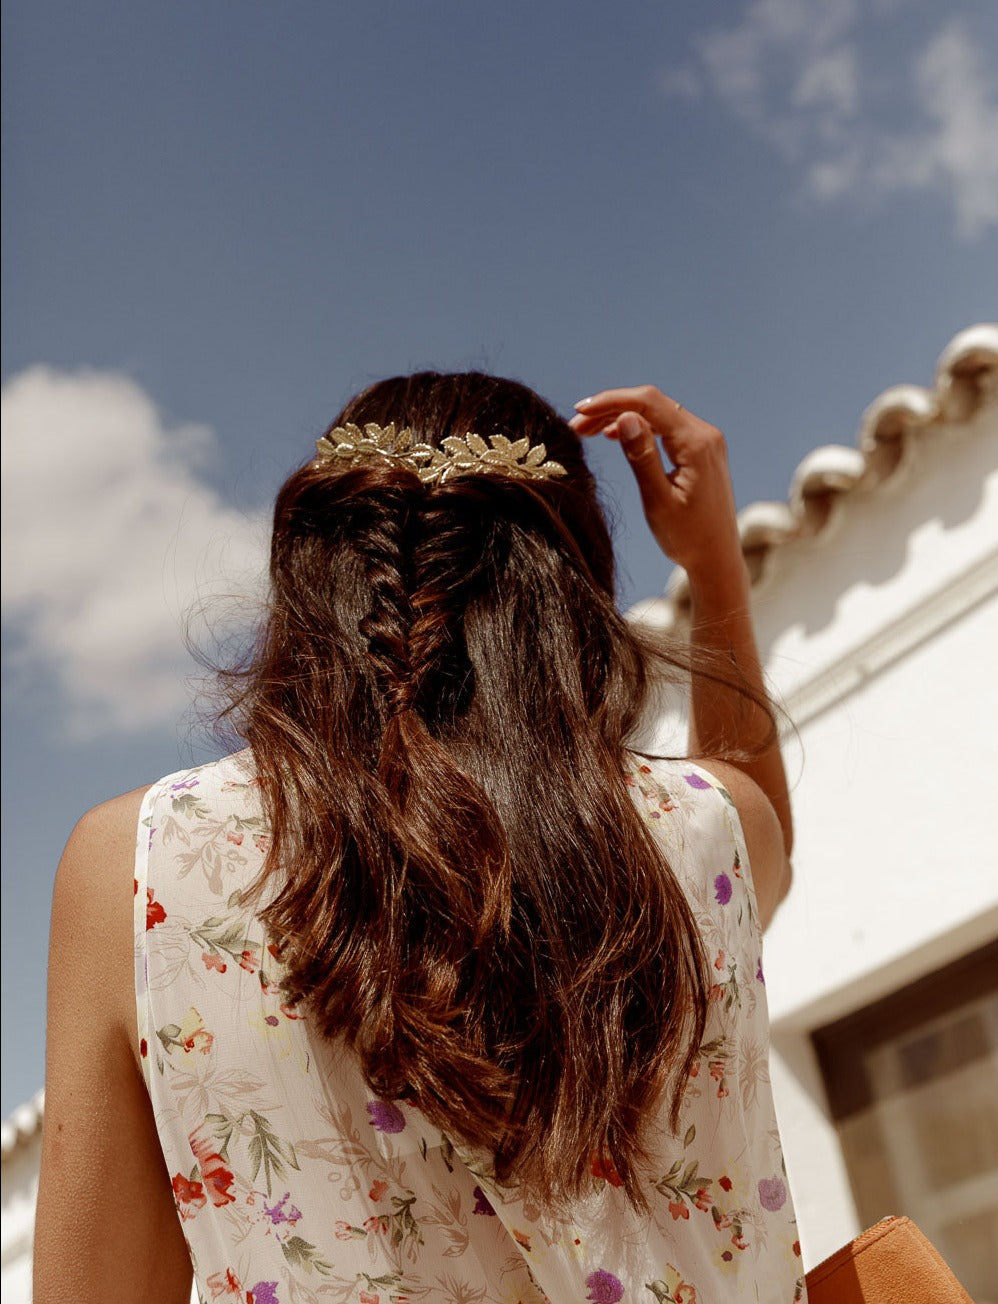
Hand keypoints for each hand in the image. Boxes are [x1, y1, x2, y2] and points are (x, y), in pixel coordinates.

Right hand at [569, 385, 743, 581]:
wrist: (717, 560)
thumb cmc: (688, 537)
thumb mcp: (658, 499)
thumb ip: (641, 456)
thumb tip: (624, 417)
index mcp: (696, 444)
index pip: (648, 403)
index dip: (611, 401)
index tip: (580, 411)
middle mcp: (705, 435)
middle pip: (652, 404)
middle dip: (612, 408)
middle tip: (577, 424)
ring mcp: (705, 441)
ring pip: (657, 414)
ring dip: (623, 417)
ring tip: (588, 431)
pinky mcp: (701, 451)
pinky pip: (666, 428)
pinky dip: (639, 428)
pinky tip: (615, 435)